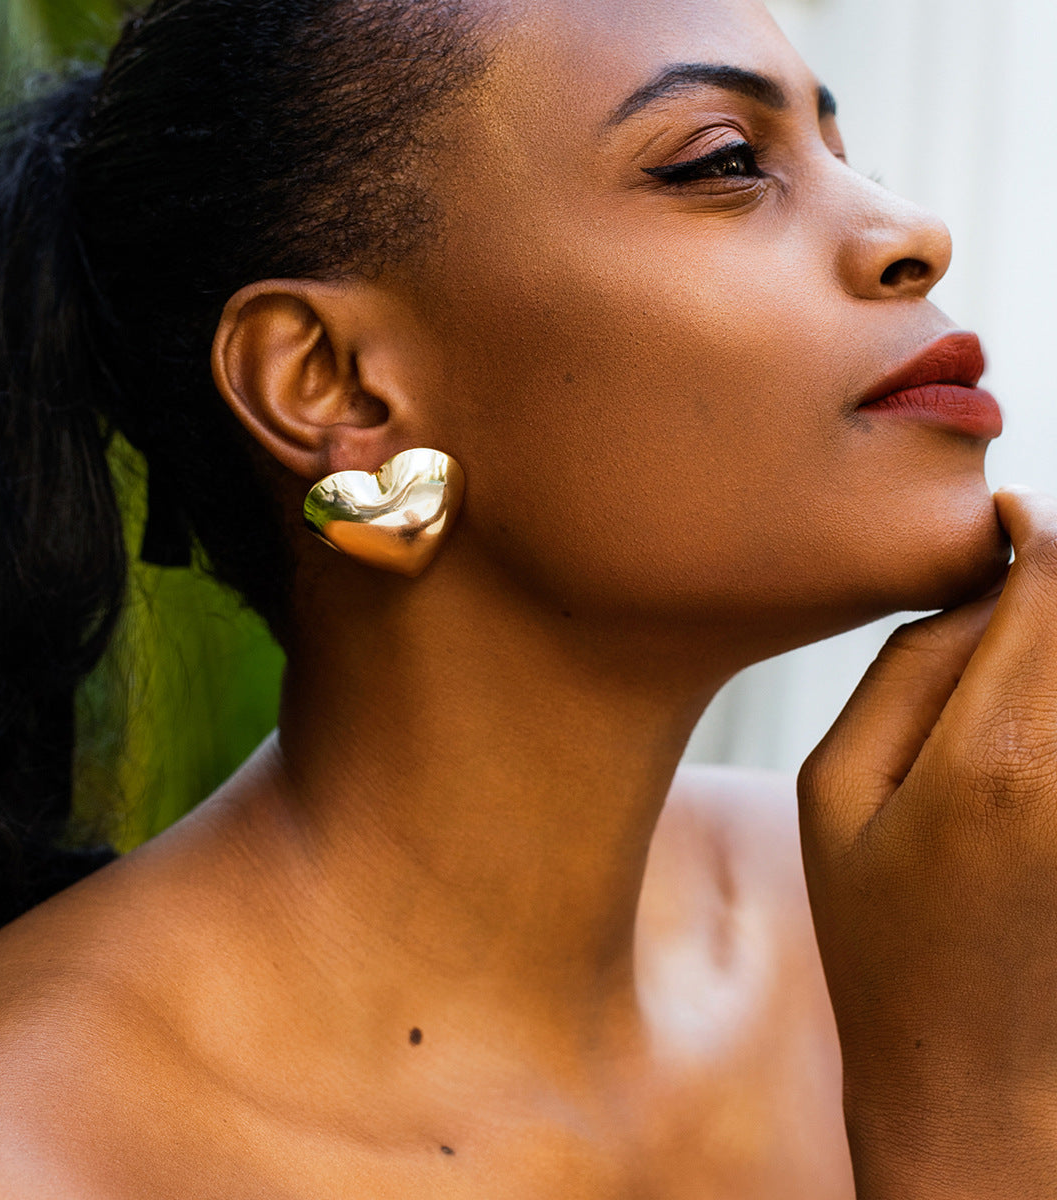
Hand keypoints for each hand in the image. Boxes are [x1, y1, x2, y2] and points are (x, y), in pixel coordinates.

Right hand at [799, 488, 1056, 1198]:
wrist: (971, 1069)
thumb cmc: (878, 931)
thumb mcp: (834, 792)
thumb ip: (903, 672)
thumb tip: (973, 591)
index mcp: (996, 754)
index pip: (1052, 586)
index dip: (1034, 529)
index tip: (999, 516)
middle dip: (1053, 580)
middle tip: (996, 581)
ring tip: (1002, 660)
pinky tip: (1023, 713)